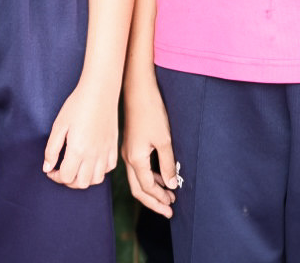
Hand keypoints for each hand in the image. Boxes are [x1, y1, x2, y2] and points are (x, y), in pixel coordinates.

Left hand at [44, 81, 118, 188]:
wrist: (100, 91)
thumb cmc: (77, 105)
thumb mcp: (59, 125)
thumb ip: (52, 149)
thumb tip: (47, 168)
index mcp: (77, 150)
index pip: (66, 177)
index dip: (55, 176)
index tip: (51, 170)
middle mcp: (93, 155)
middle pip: (81, 183)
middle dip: (68, 181)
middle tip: (62, 170)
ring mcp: (105, 152)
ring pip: (96, 180)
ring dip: (84, 179)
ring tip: (77, 168)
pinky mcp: (113, 147)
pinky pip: (109, 168)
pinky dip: (100, 171)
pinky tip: (92, 162)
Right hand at [121, 77, 179, 215]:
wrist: (137, 90)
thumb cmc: (151, 112)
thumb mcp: (164, 140)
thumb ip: (167, 164)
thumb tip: (170, 185)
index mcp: (135, 159)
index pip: (147, 188)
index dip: (159, 199)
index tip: (172, 208)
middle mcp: (128, 158)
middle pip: (138, 189)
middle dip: (153, 202)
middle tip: (168, 210)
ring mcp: (127, 152)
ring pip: (137, 180)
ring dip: (152, 190)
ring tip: (168, 196)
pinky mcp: (130, 145)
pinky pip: (137, 169)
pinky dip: (149, 178)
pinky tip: (160, 178)